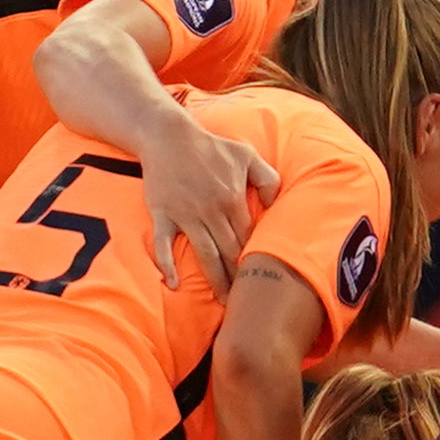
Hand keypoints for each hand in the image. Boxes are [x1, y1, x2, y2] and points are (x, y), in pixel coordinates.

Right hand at [132, 115, 279, 295]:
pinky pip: (164, 244)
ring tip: (226, 303)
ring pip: (205, 255)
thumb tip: (275, 204)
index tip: (263, 279)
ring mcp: (186, 215)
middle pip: (230, 254)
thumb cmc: (210, 146)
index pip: (250, 239)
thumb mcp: (246, 155)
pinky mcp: (163, 215)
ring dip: (216, 281)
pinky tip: (173, 283)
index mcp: (233, 200)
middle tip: (249, 304)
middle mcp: (211, 211)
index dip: (257, 260)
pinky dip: (168, 264)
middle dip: (240, 280)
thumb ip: (267, 178)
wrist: (168, 136)